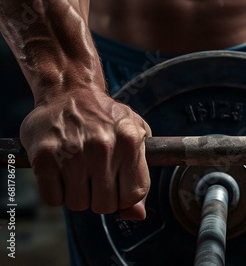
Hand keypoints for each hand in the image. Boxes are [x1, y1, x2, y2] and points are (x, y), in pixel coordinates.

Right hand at [20, 89, 151, 219]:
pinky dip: (56, 192)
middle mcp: (103, 147)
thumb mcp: (135, 136)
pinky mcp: (44, 156)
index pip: (133, 195)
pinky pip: (53, 199)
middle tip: (95, 178)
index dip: (125, 198)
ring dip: (78, 195)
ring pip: (78, 204)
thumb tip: (137, 215)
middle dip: (101, 198)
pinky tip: (61, 173)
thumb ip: (139, 177)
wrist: (69, 91)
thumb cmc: (106, 118)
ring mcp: (73, 152)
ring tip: (78, 172)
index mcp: (129, 141)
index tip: (118, 188)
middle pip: (105, 205)